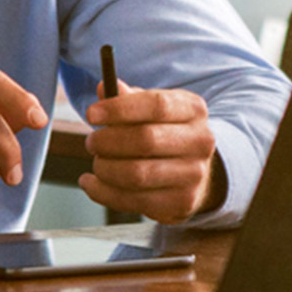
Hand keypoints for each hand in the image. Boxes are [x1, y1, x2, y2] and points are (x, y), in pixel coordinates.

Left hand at [84, 81, 222, 220]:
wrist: (193, 171)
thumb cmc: (163, 133)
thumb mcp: (151, 110)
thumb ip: (127, 98)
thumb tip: (103, 88)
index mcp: (193, 109)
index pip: (157, 105)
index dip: (119, 109)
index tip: (91, 114)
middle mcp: (200, 141)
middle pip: (145, 140)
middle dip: (108, 142)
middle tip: (91, 142)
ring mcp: (194, 175)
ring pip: (137, 174)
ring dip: (105, 169)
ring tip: (98, 163)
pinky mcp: (181, 203)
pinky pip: (132, 201)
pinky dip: (103, 192)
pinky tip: (92, 183)